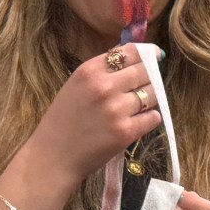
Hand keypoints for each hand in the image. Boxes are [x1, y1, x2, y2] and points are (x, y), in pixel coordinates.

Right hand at [27, 43, 162, 184]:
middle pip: (145, 71)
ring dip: (150, 99)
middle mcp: (104, 86)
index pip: (130, 52)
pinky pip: (153, 117)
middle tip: (145, 86)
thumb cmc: (63, 121)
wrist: (53, 157)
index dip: (147, 53)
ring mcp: (116, 109)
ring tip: (137, 107)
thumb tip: (136, 58)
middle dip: (150, 77)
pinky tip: (137, 122)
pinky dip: (150, 119)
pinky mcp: (126, 131)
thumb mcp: (76, 86)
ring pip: (153, 94)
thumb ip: (102, 72)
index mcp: (89, 71)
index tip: (156, 55)